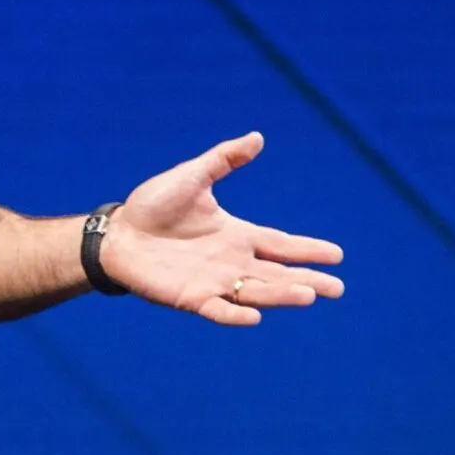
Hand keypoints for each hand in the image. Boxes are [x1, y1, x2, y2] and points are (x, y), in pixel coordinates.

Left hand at [97, 131, 344, 325]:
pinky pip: (217, 309)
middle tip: (337, 288)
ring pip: (256, 293)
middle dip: (307, 280)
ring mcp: (214, 282)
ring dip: (281, 296)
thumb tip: (257, 137)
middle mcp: (232, 262)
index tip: (337, 255)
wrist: (117, 233)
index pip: (281, 244)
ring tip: (308, 295)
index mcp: (237, 235)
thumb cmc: (153, 205)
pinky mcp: (191, 298)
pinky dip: (234, 315)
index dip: (308, 250)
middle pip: (278, 274)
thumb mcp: (192, 177)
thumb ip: (224, 160)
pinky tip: (253, 317)